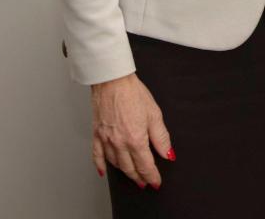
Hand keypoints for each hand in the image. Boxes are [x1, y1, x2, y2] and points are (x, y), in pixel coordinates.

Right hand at [91, 73, 173, 187]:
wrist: (112, 81)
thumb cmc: (133, 93)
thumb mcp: (154, 114)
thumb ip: (161, 137)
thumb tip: (168, 153)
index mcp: (136, 139)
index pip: (146, 165)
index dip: (152, 176)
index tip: (156, 182)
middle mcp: (120, 143)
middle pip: (130, 168)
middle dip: (139, 177)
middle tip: (145, 183)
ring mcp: (106, 140)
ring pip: (116, 164)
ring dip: (125, 173)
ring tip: (132, 176)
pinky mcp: (96, 134)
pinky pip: (97, 156)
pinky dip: (100, 166)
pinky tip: (104, 171)